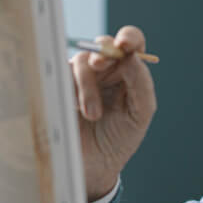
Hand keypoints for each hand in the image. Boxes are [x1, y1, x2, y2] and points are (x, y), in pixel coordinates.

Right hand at [70, 26, 155, 200]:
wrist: (93, 165)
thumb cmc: (120, 139)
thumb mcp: (139, 115)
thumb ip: (141, 85)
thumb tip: (132, 58)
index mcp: (129, 72)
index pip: (132, 42)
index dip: (129, 37)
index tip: (125, 44)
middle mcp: (107, 70)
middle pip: (104, 44)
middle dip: (104, 52)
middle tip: (101, 65)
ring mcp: (82, 77)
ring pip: (82, 60)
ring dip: (88, 85)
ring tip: (92, 114)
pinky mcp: (61, 86)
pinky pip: (62, 74)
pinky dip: (70, 89)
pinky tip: (74, 111)